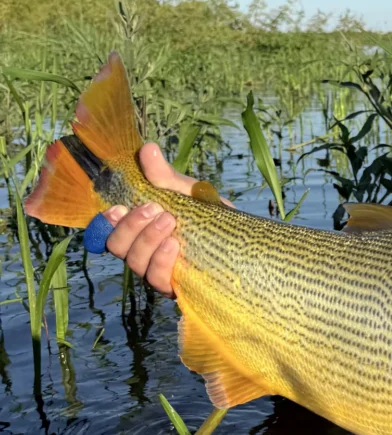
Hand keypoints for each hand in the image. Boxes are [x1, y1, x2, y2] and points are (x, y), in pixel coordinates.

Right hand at [104, 143, 230, 297]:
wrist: (243, 237)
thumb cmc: (209, 214)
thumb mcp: (187, 192)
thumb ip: (165, 176)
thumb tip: (148, 148)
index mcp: (139, 231)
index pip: (110, 232)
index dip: (105, 223)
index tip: (116, 208)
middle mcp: (144, 253)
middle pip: (119, 248)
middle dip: (131, 227)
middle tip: (154, 208)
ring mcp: (160, 271)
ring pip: (137, 264)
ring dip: (148, 240)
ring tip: (169, 220)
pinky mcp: (179, 287)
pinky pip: (160, 280)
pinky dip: (162, 262)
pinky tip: (174, 244)